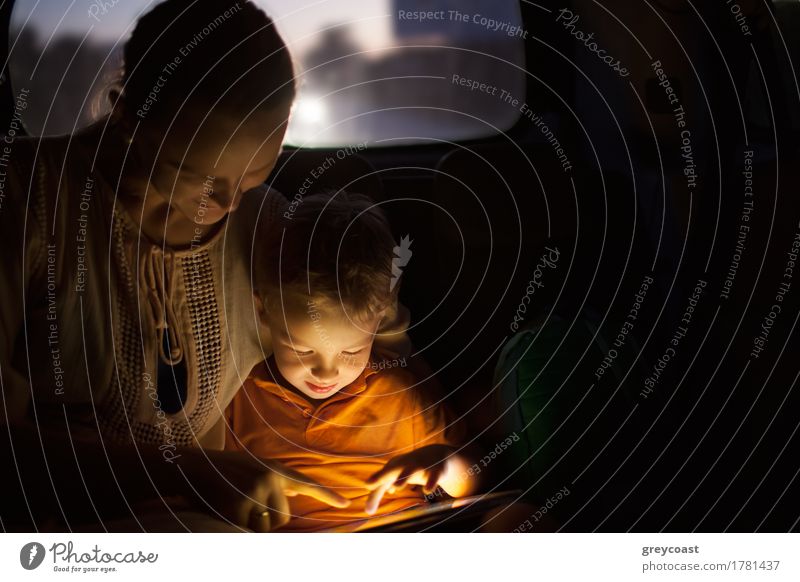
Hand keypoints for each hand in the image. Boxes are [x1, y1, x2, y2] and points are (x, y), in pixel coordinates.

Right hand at [177, 449, 348, 530]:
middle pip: (283, 518)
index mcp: (275, 469)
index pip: (307, 483)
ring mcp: (255, 492)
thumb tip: (286, 510)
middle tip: (244, 503)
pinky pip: (247, 530)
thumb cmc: (223, 472)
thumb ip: (273, 484)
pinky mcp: (239, 506)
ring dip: (251, 524)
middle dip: (266, 520)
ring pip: (266, 527)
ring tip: (233, 504)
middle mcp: (269, 478)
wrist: (191, 466)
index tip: (345, 503)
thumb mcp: (253, 469)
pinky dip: (236, 526)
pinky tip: (224, 509)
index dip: (327, 495)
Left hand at [364, 445, 471, 514]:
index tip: (367, 486)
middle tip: (370, 484)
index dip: (375, 482)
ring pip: (410, 471)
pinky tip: (426, 490)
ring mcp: (420, 465)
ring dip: (403, 478)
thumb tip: (368, 511)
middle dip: (383, 476)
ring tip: (396, 487)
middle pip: (392, 470)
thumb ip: (380, 492)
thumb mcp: (394, 478)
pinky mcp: (435, 470)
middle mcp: (405, 464)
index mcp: (394, 466)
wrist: (436, 454)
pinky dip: (430, 483)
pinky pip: (433, 476)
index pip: (382, 478)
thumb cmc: (409, 468)